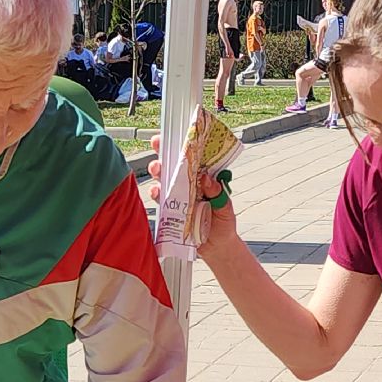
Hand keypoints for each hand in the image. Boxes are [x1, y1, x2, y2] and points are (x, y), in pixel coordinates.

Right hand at [146, 134, 239, 261]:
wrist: (217, 247)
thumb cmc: (223, 224)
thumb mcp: (225, 207)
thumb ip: (218, 193)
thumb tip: (206, 178)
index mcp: (203, 179)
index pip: (192, 158)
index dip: (183, 145)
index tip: (175, 134)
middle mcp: (188, 185)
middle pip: (173, 164)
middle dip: (163, 153)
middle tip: (158, 147)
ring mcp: (177, 197)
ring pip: (163, 179)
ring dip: (158, 172)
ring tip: (158, 169)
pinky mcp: (169, 210)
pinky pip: (160, 199)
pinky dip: (156, 194)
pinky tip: (157, 192)